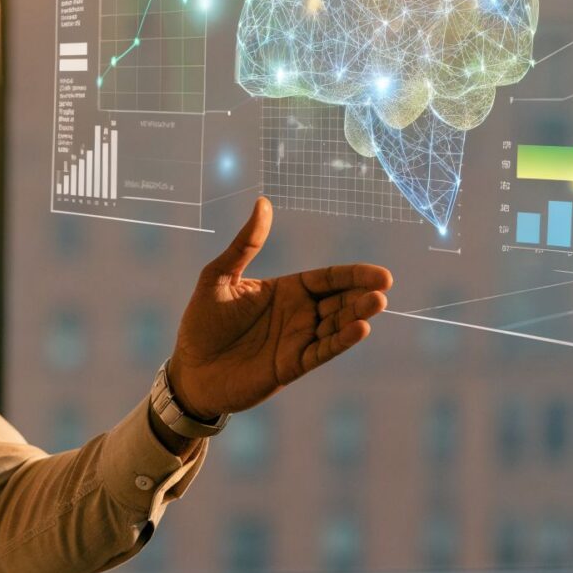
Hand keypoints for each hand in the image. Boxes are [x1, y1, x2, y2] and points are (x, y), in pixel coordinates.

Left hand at [167, 197, 392, 418]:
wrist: (190, 370)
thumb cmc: (202, 323)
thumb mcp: (218, 276)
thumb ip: (244, 244)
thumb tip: (263, 202)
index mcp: (287, 291)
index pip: (328, 279)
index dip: (354, 275)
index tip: (380, 274)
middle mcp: (299, 315)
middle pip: (340, 301)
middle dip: (362, 295)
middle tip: (383, 288)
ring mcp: (298, 341)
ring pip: (336, 326)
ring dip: (357, 316)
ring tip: (376, 304)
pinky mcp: (292, 365)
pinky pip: (322, 351)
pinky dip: (341, 341)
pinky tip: (359, 330)